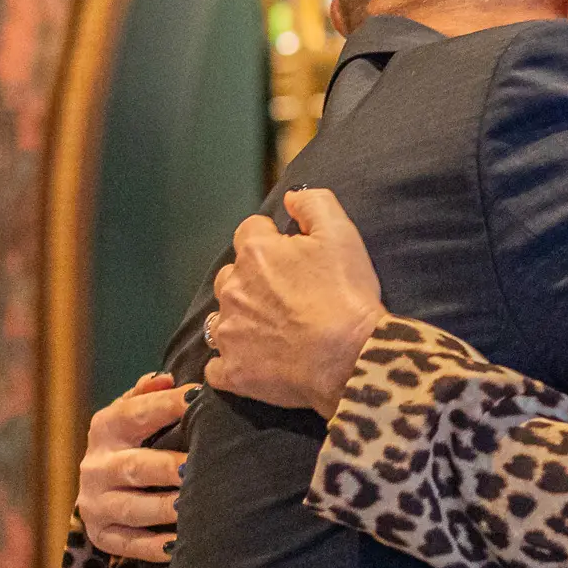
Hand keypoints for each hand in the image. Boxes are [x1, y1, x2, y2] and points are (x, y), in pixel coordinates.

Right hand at [77, 372, 189, 560]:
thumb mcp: (130, 415)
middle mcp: (95, 466)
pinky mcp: (102, 536)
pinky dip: (156, 546)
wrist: (98, 491)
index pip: (135, 413)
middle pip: (134, 467)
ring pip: (133, 509)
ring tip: (192, 506)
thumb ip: (147, 396)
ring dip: (164, 508)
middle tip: (196, 467)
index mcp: (105, 428)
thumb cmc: (130, 443)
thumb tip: (167, 379)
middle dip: (168, 467)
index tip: (199, 399)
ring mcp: (96, 504)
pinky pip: (131, 545)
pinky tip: (181, 543)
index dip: (167, 405)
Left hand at [204, 188, 385, 418]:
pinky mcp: (232, 371)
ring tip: (273, 331)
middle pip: (232, 275)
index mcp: (255, 253)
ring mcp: (228, 333)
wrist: (350, 358)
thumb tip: (291, 197)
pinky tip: (255, 363)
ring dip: (240, 320)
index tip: (293, 257)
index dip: (273, 241)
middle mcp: (233, 289)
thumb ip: (313, 204)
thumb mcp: (341, 233)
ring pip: (221, 319)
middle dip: (253, 281)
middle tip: (286, 297)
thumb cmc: (346, 295)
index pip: (250, 231)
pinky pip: (217, 367)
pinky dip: (231, 364)